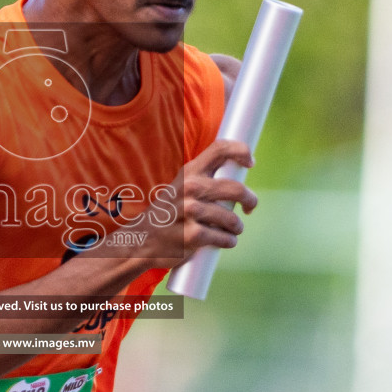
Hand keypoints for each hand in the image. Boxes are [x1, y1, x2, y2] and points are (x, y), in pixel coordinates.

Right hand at [83, 139, 257, 268]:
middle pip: (236, 188)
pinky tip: (225, 241)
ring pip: (232, 219)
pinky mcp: (192, 236)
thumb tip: (236, 181)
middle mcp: (191, 188)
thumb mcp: (180, 188)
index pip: (220, 149)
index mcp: (189, 172)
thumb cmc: (167, 214)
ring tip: (233, 230)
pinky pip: (224, 238)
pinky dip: (228, 241)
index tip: (250, 162)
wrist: (140, 241)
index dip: (241, 151)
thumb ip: (203, 180)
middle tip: (250, 207)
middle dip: (250, 200)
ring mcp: (191, 212)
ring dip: (237, 227)